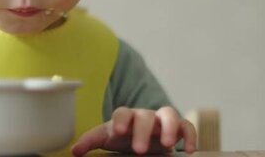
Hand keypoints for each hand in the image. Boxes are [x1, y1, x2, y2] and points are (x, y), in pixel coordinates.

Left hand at [71, 106, 196, 155]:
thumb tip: (74, 151)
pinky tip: (189, 150)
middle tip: (140, 150)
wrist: (141, 138)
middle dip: (143, 131)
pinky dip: (190, 135)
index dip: (121, 120)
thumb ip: (90, 141)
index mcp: (126, 116)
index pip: (122, 113)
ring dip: (170, 127)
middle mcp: (144, 115)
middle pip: (145, 116)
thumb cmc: (121, 137)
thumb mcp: (106, 139)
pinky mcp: (178, 128)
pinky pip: (187, 126)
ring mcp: (162, 120)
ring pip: (169, 113)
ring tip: (169, 145)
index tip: (119, 132)